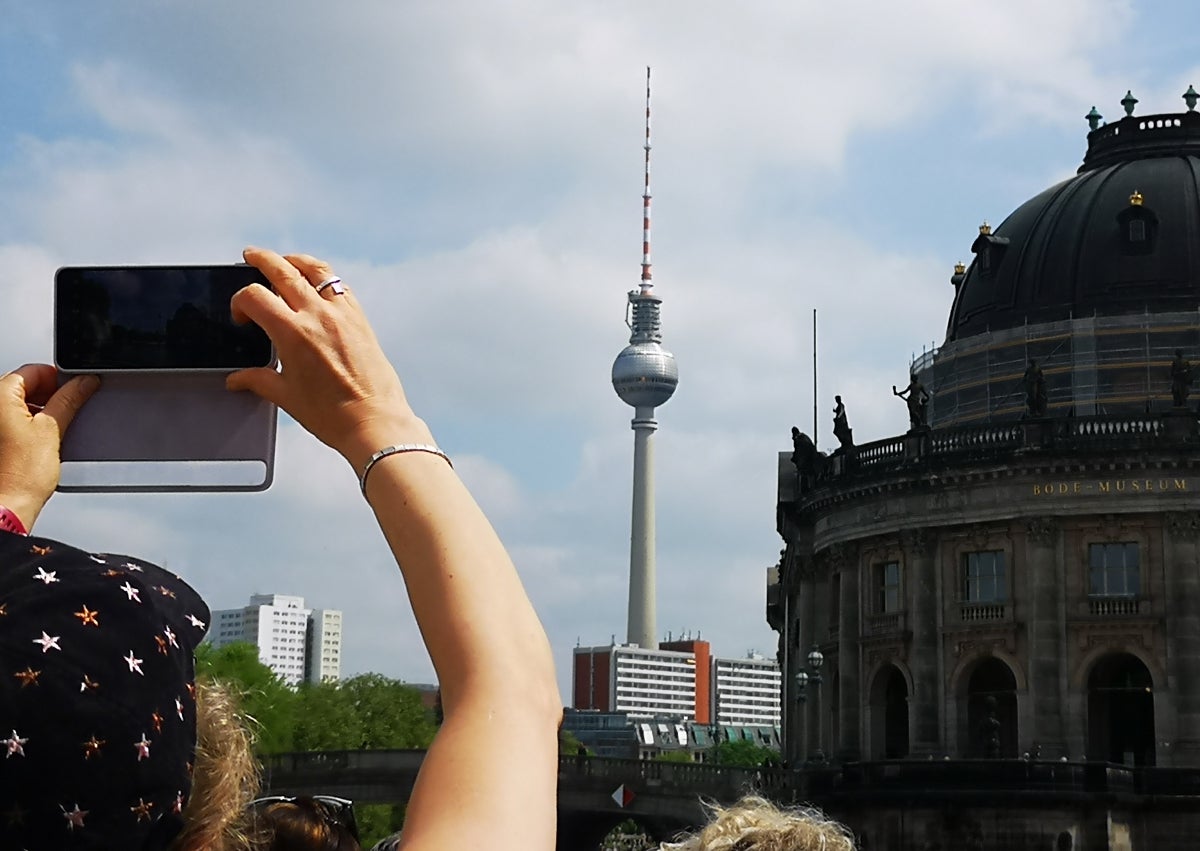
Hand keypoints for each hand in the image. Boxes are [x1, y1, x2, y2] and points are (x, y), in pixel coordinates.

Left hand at [0, 365, 97, 529]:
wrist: (7, 506)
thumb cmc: (20, 475)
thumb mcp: (53, 430)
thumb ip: (70, 399)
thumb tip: (84, 382)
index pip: (33, 371)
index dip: (59, 378)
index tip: (76, 388)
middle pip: (24, 386)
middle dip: (49, 395)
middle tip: (69, 410)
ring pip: (18, 404)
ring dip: (39, 411)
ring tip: (54, 431)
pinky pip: (11, 421)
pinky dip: (28, 425)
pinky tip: (40, 442)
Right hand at [226, 247, 431, 468]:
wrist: (374, 422)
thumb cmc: (333, 414)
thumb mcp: (286, 396)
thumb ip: (258, 380)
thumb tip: (238, 379)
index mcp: (293, 334)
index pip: (255, 296)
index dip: (240, 302)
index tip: (241, 316)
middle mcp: (318, 316)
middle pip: (283, 270)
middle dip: (262, 260)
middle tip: (250, 256)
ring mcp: (343, 314)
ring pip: (317, 270)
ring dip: (296, 261)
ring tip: (284, 261)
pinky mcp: (361, 319)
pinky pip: (340, 286)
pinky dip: (325, 278)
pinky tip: (318, 285)